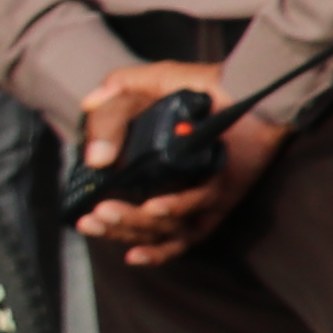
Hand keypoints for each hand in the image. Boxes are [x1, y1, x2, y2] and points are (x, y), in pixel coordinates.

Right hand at [68, 62, 286, 267]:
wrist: (249, 90)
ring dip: (132, 225)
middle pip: (135, 225)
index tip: (84, 215)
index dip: (99, 217)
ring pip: (157, 232)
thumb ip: (115, 99)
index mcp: (146, 171)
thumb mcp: (148, 86)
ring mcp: (192, 201)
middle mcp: (168, 191)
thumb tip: (87, 110)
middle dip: (112, 225)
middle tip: (94, 217)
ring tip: (115, 211)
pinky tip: (144, 234)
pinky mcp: (216, 206)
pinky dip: (164, 245)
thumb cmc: (200, 86)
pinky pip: (190, 237)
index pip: (118, 204)